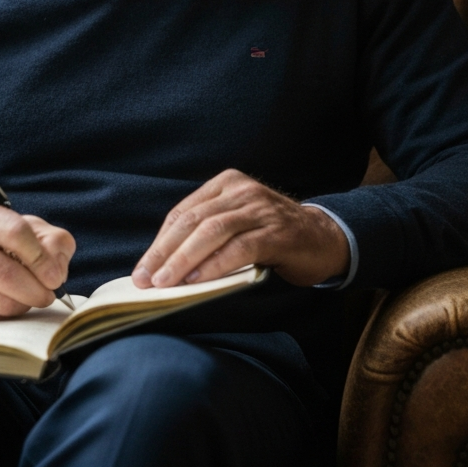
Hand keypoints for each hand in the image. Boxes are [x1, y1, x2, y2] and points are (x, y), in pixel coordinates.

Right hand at [0, 200, 75, 320]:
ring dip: (21, 305)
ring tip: (26, 296)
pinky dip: (3, 316)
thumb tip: (55, 272)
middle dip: (34, 290)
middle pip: (4, 273)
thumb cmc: (1, 242)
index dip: (41, 259)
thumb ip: (53, 242)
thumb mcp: (30, 230)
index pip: (16, 234)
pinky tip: (5, 302)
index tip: (54, 277)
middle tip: (47, 296)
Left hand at [131, 169, 348, 288]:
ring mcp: (260, 209)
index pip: (183, 213)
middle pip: (193, 221)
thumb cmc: (271, 235)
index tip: (143, 269)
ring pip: (212, 231)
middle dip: (164, 253)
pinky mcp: (277, 231)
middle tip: (146, 279)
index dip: (160, 243)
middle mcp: (241, 191)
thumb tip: (164, 264)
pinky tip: (198, 280)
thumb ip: (206, 234)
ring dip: (184, 260)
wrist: (324, 238)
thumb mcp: (236, 224)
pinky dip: (215, 264)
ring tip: (165, 282)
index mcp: (226, 184)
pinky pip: (240, 247)